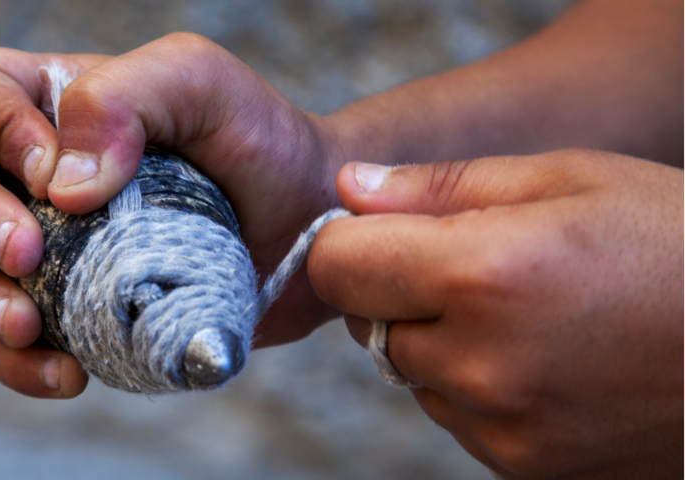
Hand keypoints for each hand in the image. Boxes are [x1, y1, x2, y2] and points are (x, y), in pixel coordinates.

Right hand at [0, 35, 343, 398]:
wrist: (308, 226)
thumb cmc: (258, 144)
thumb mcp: (202, 85)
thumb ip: (125, 97)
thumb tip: (58, 189)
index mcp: (46, 99)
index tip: (54, 177)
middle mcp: (24, 168)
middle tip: (28, 252)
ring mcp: (36, 241)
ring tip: (31, 324)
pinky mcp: (61, 307)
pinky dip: (16, 362)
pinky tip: (68, 371)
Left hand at [308, 149, 682, 478]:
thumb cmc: (674, 241)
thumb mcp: (564, 177)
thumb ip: (438, 187)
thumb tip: (348, 190)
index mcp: (484, 275)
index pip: (337, 265)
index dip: (349, 241)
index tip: (382, 229)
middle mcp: (482, 365)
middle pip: (368, 323)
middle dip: (402, 290)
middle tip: (483, 266)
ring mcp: (503, 428)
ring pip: (412, 373)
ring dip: (443, 341)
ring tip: (530, 313)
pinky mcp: (523, 468)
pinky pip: (456, 415)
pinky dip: (476, 385)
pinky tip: (545, 359)